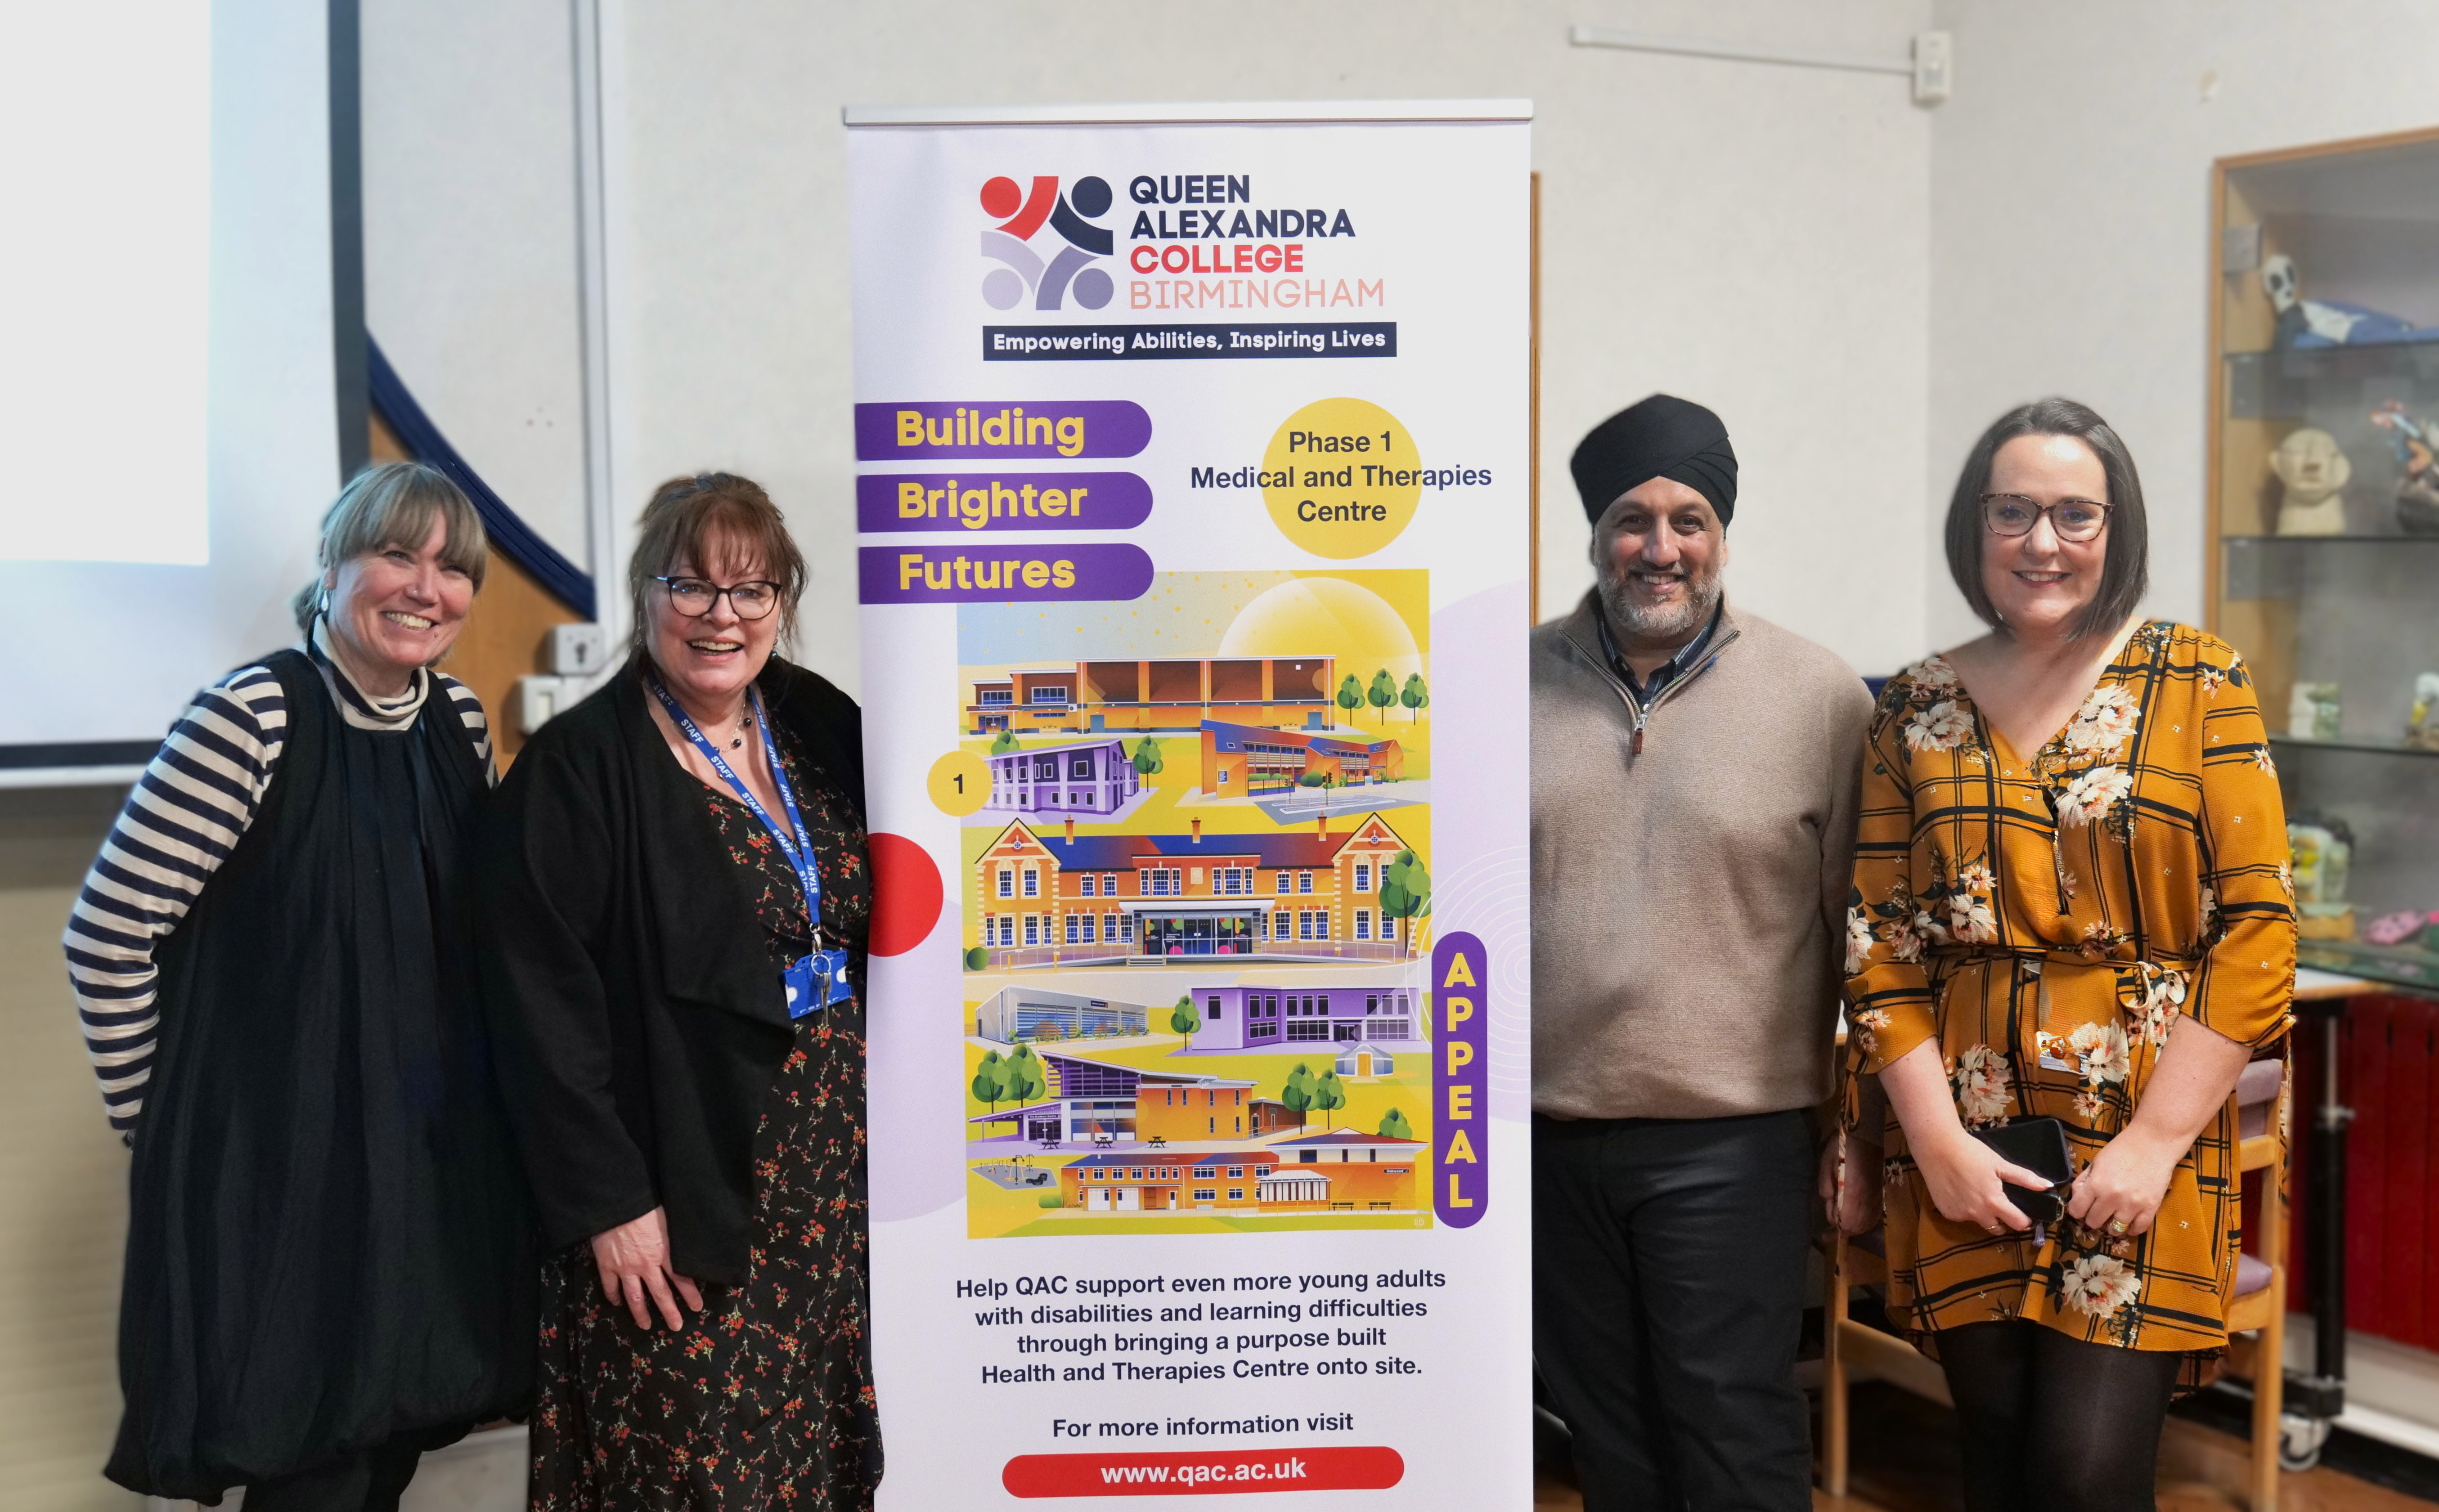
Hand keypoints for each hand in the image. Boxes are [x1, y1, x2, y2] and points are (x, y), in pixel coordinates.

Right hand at [590, 1207, 704, 1329]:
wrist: (616, 1201)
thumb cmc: (645, 1204)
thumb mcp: (668, 1219)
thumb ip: (676, 1236)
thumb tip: (690, 1244)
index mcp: (664, 1252)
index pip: (681, 1279)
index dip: (690, 1295)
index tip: (697, 1308)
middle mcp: (646, 1264)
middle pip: (660, 1293)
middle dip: (669, 1312)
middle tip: (676, 1327)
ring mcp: (625, 1267)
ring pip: (635, 1297)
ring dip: (640, 1313)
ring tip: (645, 1326)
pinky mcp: (606, 1265)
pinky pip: (610, 1286)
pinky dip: (613, 1297)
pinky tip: (616, 1304)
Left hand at [1818, 1131, 1883, 1234]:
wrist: (1867, 1136)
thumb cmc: (1842, 1147)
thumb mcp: (1826, 1163)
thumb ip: (1825, 1185)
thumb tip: (1827, 1200)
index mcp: (1851, 1193)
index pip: (1843, 1221)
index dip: (1833, 1224)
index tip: (1825, 1224)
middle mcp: (1866, 1200)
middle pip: (1856, 1227)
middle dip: (1843, 1229)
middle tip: (1831, 1228)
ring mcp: (1876, 1198)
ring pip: (1867, 1224)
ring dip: (1854, 1228)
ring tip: (1842, 1225)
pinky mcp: (1880, 1194)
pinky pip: (1874, 1216)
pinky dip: (1865, 1222)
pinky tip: (1857, 1219)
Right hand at [1910, 1129, 2050, 1236]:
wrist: (1936, 1148)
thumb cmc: (1971, 1152)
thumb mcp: (1999, 1163)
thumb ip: (2023, 1178)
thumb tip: (2047, 1186)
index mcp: (1994, 1202)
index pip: (2018, 1224)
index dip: (2024, 1219)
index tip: (2023, 1212)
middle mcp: (1978, 1214)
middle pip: (1999, 1229)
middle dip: (2003, 1220)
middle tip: (1999, 1203)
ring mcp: (1960, 1215)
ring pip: (1979, 1222)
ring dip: (1983, 1214)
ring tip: (1977, 1194)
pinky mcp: (1947, 1213)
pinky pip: (1962, 1216)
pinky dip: (1965, 1208)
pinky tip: (1960, 1192)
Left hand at [2065, 1130, 2181, 1238]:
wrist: (2153, 1143)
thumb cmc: (2122, 1149)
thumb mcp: (2096, 1162)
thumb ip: (2084, 1181)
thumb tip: (2076, 1198)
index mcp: (2096, 1184)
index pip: (2077, 1210)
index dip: (2076, 1210)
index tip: (2081, 1208)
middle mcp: (2112, 1198)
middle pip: (2094, 1222)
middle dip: (2093, 1217)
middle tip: (2098, 1211)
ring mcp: (2132, 1205)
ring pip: (2115, 1230)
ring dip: (2112, 1225)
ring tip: (2113, 1217)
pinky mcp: (2150, 1208)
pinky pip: (2138, 1229)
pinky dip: (2132, 1229)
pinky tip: (2129, 1222)